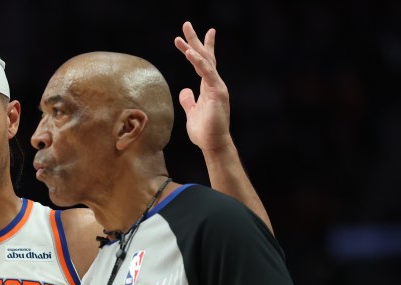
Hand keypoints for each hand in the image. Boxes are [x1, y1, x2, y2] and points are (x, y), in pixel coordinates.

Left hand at [174, 21, 231, 153]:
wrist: (213, 144)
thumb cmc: (204, 131)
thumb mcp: (192, 113)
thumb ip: (189, 101)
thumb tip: (185, 91)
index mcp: (208, 86)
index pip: (204, 63)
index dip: (199, 48)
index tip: (191, 36)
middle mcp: (214, 83)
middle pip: (205, 56)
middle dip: (196, 40)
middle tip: (186, 24)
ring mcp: (217, 87)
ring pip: (205, 62)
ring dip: (193, 47)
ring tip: (182, 35)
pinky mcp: (218, 92)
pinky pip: (207, 73)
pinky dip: (198, 62)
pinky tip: (189, 53)